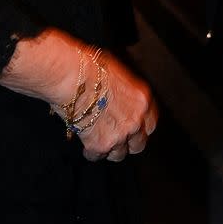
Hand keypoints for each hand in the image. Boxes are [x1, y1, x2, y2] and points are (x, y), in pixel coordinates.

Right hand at [0, 31, 157, 159]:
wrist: (72, 77)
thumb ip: (124, 91)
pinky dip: (90, 152)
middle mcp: (136, 120)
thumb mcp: (118, 73)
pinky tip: (84, 143)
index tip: (132, 128)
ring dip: (110, 149)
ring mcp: (120, 135)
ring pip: (119, 155)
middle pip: (139, 144)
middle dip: (128, 143)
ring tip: (99, 140)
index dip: (140, 128)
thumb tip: (117, 94)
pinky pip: (96, 157)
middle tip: (116, 137)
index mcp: (142, 100)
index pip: (150, 123)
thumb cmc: (90, 67)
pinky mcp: (101, 145)